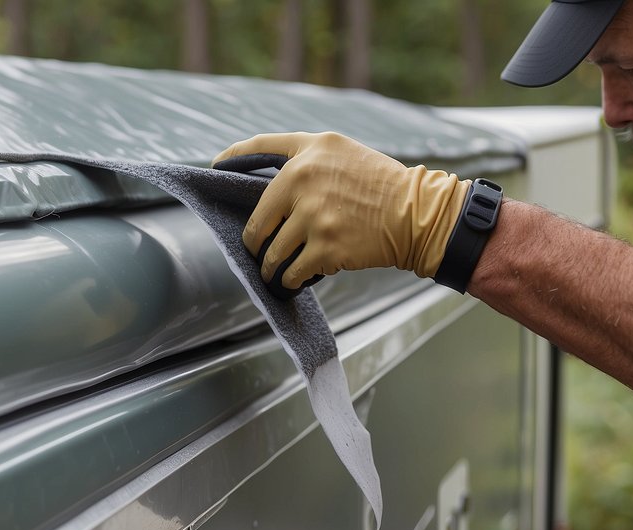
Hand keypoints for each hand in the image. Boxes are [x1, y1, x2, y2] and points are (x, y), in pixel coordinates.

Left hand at [212, 132, 469, 288]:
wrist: (418, 215)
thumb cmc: (383, 187)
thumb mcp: (345, 155)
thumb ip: (307, 164)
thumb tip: (268, 194)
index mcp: (311, 149)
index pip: (259, 147)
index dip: (232, 157)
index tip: (215, 168)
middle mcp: (305, 177)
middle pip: (258, 221)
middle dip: (257, 243)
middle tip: (261, 252)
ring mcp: (314, 213)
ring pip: (272, 253)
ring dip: (273, 268)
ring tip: (279, 272)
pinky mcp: (325, 246)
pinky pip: (290, 272)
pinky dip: (291, 280)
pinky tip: (299, 278)